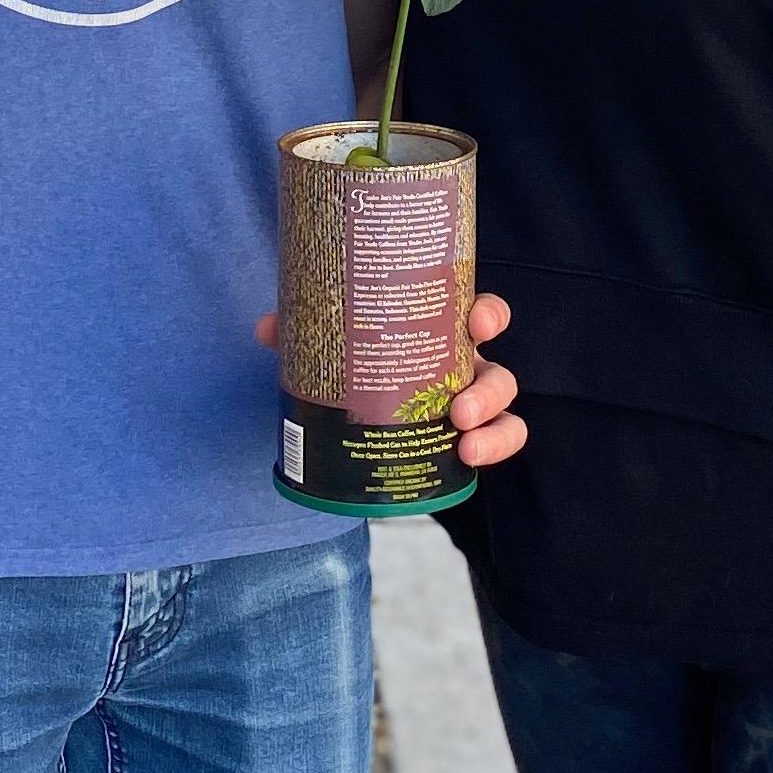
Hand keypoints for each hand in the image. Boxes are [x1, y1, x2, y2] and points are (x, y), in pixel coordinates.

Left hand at [251, 292, 526, 471]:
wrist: (351, 415)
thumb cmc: (355, 364)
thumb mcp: (331, 346)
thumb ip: (303, 334)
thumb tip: (269, 328)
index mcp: (439, 332)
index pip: (477, 313)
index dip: (487, 315)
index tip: (476, 324)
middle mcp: (461, 366)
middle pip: (496, 370)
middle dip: (488, 389)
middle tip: (458, 409)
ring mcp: (467, 404)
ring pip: (504, 410)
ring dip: (493, 426)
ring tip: (464, 443)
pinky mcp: (464, 439)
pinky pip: (497, 442)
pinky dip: (493, 449)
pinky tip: (467, 459)